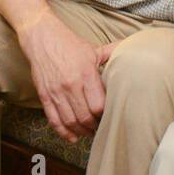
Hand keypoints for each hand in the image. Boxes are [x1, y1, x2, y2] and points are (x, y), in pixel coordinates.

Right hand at [17, 10, 106, 142]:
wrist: (42, 37)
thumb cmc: (69, 44)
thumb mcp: (93, 48)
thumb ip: (112, 54)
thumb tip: (131, 51)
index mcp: (86, 73)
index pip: (98, 105)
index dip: (105, 115)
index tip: (110, 116)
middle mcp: (70, 84)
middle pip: (85, 117)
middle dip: (95, 127)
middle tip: (101, 128)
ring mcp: (56, 92)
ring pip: (70, 121)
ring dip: (81, 131)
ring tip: (89, 133)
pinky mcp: (44, 96)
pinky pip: (54, 119)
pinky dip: (63, 132)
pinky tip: (72, 137)